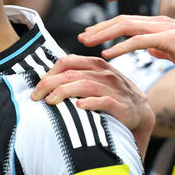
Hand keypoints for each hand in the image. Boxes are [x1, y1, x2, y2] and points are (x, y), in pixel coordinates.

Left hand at [31, 55, 154, 154]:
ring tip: (49, 101)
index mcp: (96, 64)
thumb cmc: (110, 96)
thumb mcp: (95, 81)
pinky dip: (89, 103)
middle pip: (71, 74)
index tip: (37, 86)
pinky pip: (103, 101)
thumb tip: (46, 80)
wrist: (139, 113)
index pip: (68, 61)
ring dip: (63, 92)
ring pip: (84, 85)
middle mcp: (105, 73)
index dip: (49, 73)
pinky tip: (78, 106)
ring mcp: (113, 88)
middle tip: (35, 96)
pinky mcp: (121, 105)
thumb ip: (77, 76)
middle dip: (49, 84)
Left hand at [80, 14, 174, 75]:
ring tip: (87, 43)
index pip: (127, 23)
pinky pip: (139, 42)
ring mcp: (163, 29)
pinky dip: (121, 47)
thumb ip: (162, 49)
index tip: (90, 36)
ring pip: (126, 27)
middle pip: (122, 21)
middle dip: (99, 29)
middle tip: (81, 37)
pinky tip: (108, 54)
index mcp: (159, 25)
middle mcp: (158, 23)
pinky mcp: (167, 39)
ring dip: (104, 35)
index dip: (107, 28)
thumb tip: (150, 51)